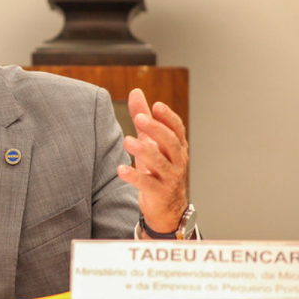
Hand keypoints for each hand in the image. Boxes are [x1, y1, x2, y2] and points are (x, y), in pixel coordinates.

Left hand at [117, 88, 188, 234]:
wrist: (167, 207)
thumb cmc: (158, 168)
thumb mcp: (150, 141)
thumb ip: (143, 116)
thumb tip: (136, 91)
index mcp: (177, 146)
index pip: (177, 129)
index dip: (168, 117)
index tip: (156, 106)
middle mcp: (177, 160)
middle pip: (171, 142)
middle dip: (156, 129)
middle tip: (140, 118)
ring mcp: (170, 178)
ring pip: (160, 162)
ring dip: (144, 151)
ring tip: (127, 141)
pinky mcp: (159, 193)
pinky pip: (147, 184)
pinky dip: (135, 176)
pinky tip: (121, 169)